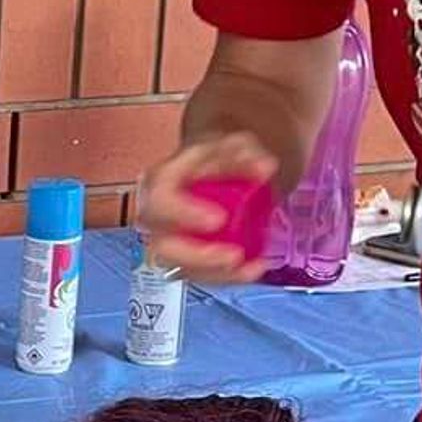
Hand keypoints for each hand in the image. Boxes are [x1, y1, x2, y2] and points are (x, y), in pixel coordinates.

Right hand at [139, 132, 277, 284]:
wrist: (215, 171)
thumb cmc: (216, 158)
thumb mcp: (233, 144)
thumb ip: (247, 152)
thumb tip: (264, 167)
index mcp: (161, 182)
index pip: (160, 199)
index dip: (184, 213)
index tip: (219, 220)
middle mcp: (157, 218)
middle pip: (163, 246)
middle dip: (198, 257)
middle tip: (234, 256)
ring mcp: (170, 243)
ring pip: (182, 269)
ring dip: (217, 273)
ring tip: (251, 268)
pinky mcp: (186, 261)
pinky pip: (200, 276)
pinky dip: (227, 277)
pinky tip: (253, 269)